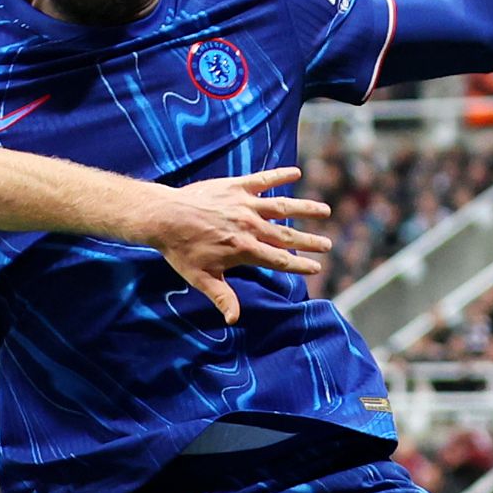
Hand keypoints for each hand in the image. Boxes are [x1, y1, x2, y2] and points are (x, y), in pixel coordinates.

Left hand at [150, 168, 333, 321]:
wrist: (165, 216)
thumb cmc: (181, 250)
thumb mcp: (202, 278)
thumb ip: (222, 297)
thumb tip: (234, 319)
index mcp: (245, 250)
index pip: (279, 260)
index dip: (300, 266)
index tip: (316, 268)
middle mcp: (250, 227)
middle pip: (287, 236)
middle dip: (309, 241)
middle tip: (327, 244)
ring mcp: (245, 205)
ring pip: (283, 206)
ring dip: (305, 208)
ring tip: (324, 210)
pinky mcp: (236, 187)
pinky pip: (263, 180)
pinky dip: (280, 175)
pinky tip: (296, 173)